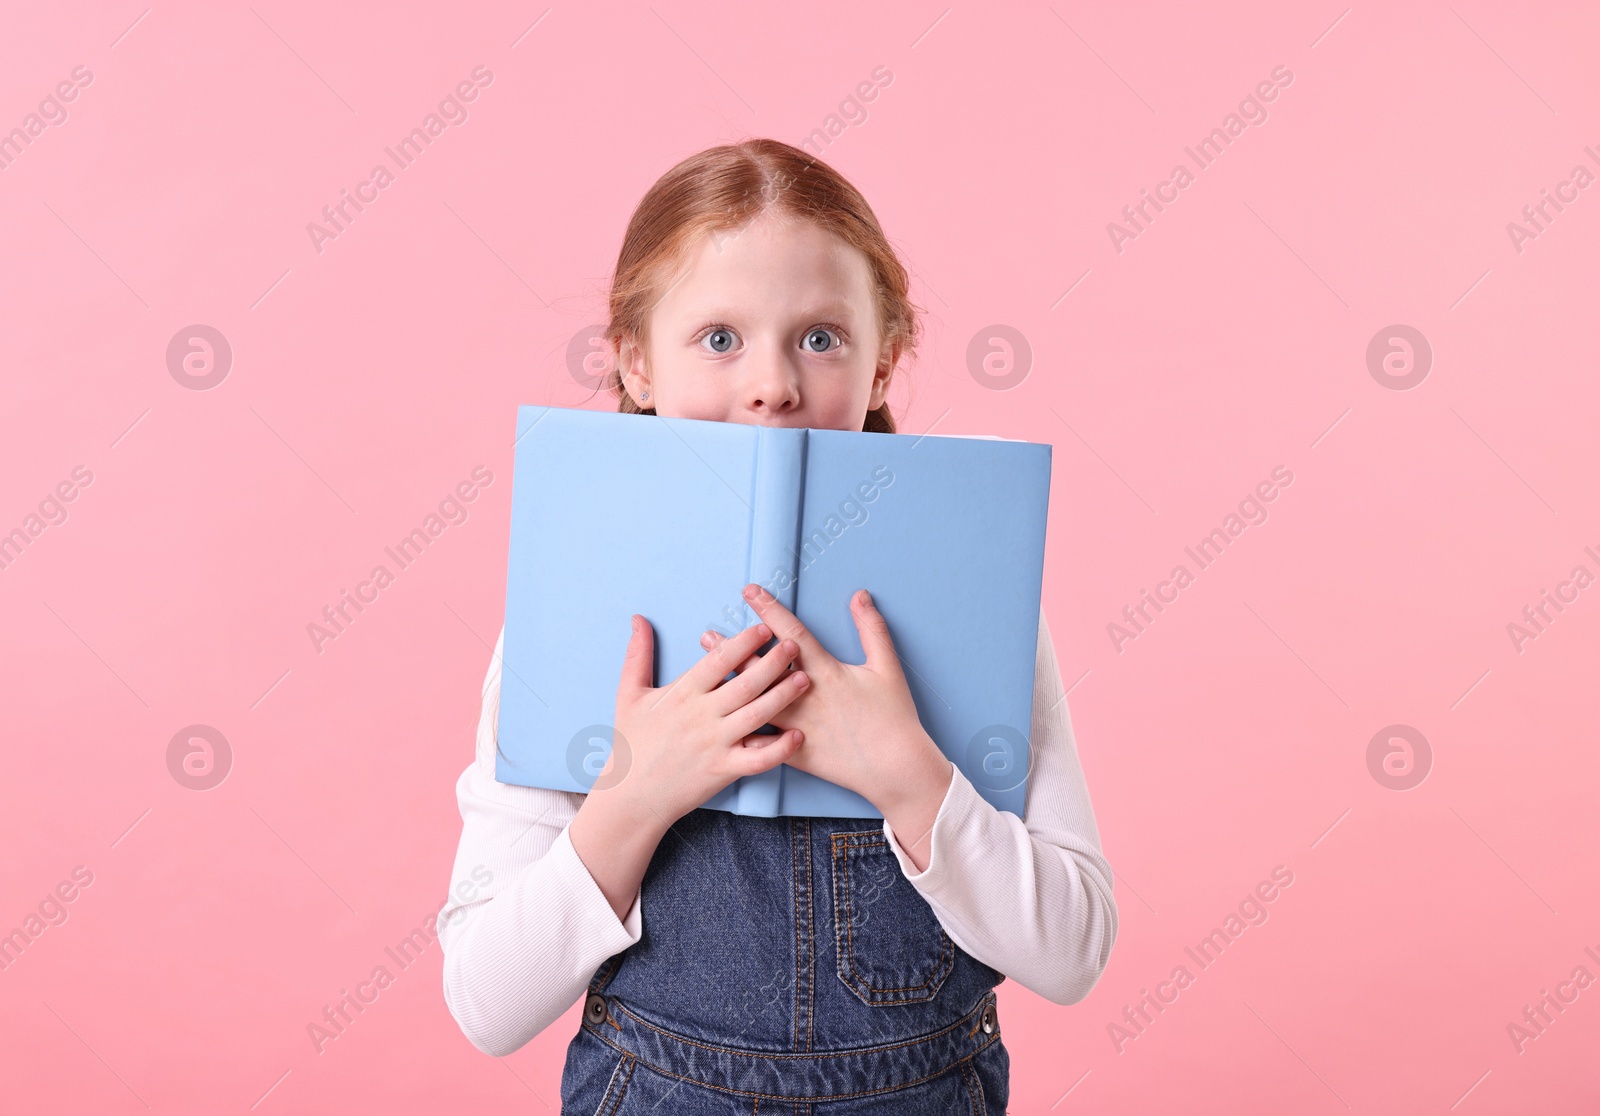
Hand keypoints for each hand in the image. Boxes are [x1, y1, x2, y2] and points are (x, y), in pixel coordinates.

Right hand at [604, 614, 811, 827]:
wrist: (632, 796)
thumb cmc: (632, 743)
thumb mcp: (628, 694)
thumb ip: (638, 653)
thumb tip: (638, 618)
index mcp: (682, 693)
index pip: (717, 660)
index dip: (743, 642)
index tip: (763, 628)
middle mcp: (701, 716)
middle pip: (745, 683)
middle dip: (772, 662)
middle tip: (793, 645)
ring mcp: (715, 744)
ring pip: (757, 715)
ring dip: (783, 696)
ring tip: (804, 678)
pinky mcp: (724, 770)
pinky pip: (758, 759)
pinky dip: (780, 748)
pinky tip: (798, 735)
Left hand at [700, 585, 952, 829]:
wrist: (895, 768)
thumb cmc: (894, 716)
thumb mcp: (887, 667)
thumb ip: (872, 628)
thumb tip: (860, 594)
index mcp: (826, 672)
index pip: (790, 634)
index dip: (769, 610)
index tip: (750, 591)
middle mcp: (805, 698)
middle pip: (760, 668)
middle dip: (733, 649)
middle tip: (708, 635)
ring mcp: (796, 727)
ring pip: (754, 702)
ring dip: (730, 685)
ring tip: (706, 673)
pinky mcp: (793, 753)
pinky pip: (760, 742)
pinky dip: (738, 732)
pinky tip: (717, 723)